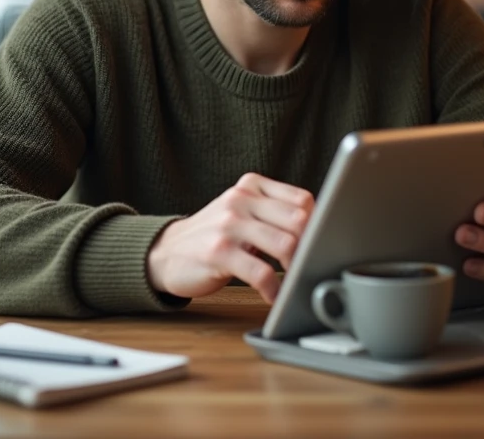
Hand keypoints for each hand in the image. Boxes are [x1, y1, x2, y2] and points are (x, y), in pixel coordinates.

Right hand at [146, 173, 313, 303]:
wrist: (164, 252)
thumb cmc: (212, 235)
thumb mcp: (240, 212)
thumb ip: (272, 212)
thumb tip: (319, 230)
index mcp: (251, 186)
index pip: (302, 200)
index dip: (318, 225)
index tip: (319, 244)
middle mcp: (240, 199)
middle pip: (299, 220)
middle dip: (311, 247)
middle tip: (309, 265)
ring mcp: (228, 224)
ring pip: (284, 244)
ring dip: (296, 269)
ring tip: (294, 282)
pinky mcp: (218, 252)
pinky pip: (261, 273)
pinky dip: (274, 289)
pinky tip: (273, 296)